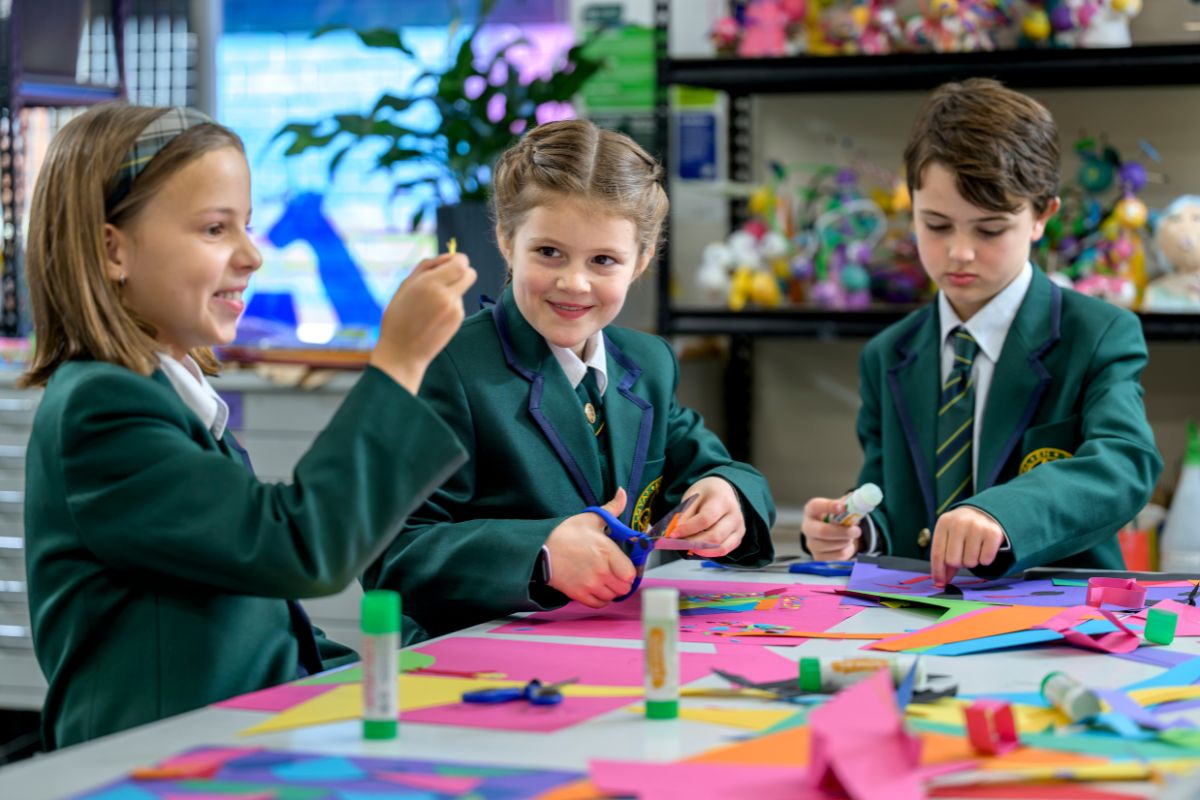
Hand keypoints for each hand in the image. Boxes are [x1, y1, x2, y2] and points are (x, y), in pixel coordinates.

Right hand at [370, 253, 475, 393]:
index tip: (448, 263)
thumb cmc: (398, 317)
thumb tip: (447, 257)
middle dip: (462, 271)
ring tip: (430, 304)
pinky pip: (458, 304)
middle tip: (448, 277)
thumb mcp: (405, 286)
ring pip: (462, 289)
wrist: (402, 352)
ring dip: (452, 290)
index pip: (461, 262)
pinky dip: (449, 305)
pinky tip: (434, 315)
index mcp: (429, 284)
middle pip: (470, 273)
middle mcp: (446, 296)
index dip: (457, 259)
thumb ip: (426, 267)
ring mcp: (454, 310)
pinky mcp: (457, 320)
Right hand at [544, 488, 635, 607]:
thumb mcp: (590, 518)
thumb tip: (622, 493)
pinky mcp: (578, 594)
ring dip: (611, 590)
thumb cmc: (566, 533)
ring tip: (605, 581)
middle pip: (623, 588)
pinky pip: (598, 604)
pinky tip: (596, 589)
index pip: (630, 574)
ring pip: (612, 597)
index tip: (624, 566)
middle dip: (621, 582)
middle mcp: (601, 571)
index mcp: (607, 551)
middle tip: (615, 574)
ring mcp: (589, 584)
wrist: (541, 548)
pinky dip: (600, 599)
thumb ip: (612, 508)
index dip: (629, 571)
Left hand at [668, 477, 745, 557]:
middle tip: (678, 543)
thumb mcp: (692, 496)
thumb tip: (677, 532)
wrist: (722, 492)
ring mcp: (739, 528)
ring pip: (721, 547)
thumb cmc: (706, 494)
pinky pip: (724, 551)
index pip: (705, 519)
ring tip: (686, 546)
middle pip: (714, 536)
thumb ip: (686, 514)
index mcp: (723, 500)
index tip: (673, 534)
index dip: (688, 529)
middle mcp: (735, 515)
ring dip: (701, 550)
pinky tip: (697, 548)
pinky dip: (709, 552)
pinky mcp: (738, 538)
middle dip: (693, 543)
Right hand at [801, 496, 862, 560]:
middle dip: (842, 532)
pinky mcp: (818, 558)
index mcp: (811, 510)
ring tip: (850, 536)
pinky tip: (846, 545)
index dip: (829, 506)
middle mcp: (807, 528)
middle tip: (857, 530)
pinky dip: (847, 550)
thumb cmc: (835, 518)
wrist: (832, 535)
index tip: (843, 508)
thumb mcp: (839, 508)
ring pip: (833, 545)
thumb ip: (848, 503)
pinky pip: (838, 556)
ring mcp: (812, 544)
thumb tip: (860, 498)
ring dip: (847, 540)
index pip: (816, 506)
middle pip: (823, 531)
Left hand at [930, 506, 1005, 586]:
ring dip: (973, 560)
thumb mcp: (950, 536)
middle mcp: (959, 522)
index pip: (938, 553)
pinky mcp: (993, 533)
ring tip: (975, 548)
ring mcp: (977, 526)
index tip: (939, 583)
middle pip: (953, 561)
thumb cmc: (964, 529)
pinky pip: (986, 560)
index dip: (938, 571)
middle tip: (964, 553)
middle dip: (959, 563)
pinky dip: (986, 559)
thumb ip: (944, 557)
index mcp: (944, 522)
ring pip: (970, 562)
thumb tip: (940, 582)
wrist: (986, 512)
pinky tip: (985, 547)